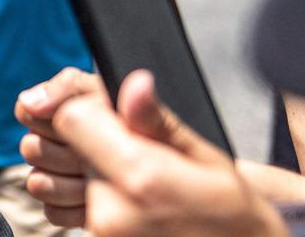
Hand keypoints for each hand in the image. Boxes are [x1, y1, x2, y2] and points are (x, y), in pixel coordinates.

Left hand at [27, 70, 287, 236]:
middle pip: (74, 146)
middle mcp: (111, 210)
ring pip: (77, 174)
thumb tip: (135, 82)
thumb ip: (156, 119)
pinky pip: (77, 205)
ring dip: (98, 169)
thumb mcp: (204, 156)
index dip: (93, 108)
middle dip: (99, 139)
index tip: (118, 115)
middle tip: (141, 153)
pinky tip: (132, 200)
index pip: (73, 119)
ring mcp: (102, 232)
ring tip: (140, 181)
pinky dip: (98, 196)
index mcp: (140, 177)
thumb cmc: (231, 212)